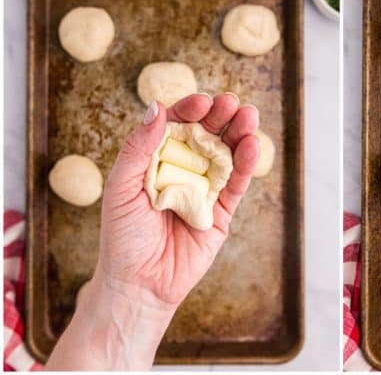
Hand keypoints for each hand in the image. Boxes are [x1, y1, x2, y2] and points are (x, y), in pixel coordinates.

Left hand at [97, 93, 259, 306]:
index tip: (200, 102)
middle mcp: (184, 167)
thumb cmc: (122, 236)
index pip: (177, 124)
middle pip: (206, 132)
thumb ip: (138, 148)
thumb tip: (156, 107)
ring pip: (226, 152)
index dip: (189, 109)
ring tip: (248, 115)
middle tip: (229, 102)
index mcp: (157, 157)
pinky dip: (246, 163)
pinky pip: (236, 182)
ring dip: (239, 131)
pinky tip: (252, 144)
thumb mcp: (121, 187)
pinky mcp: (222, 210)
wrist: (138, 285)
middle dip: (219, 115)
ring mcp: (205, 187)